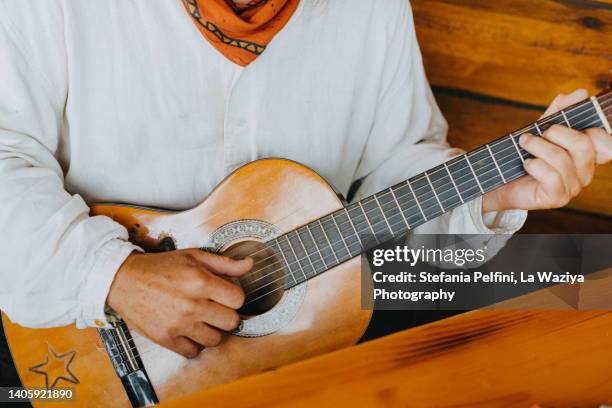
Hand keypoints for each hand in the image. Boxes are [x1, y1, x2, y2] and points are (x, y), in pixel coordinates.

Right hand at [107, 249, 252, 357]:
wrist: (123, 280)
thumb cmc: (161, 267)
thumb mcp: (194, 256)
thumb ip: (225, 263)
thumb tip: (250, 265)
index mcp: (201, 282)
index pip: (239, 300)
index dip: (234, 296)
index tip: (225, 294)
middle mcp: (192, 305)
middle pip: (232, 322)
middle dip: (226, 314)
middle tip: (215, 307)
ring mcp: (179, 324)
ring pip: (215, 340)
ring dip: (212, 330)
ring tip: (201, 319)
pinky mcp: (166, 339)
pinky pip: (193, 352)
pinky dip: (194, 344)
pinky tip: (189, 330)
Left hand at [483, 89, 611, 212]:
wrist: (503, 182)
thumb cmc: (526, 155)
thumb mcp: (542, 128)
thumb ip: (560, 110)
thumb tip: (581, 93)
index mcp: (588, 154)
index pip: (607, 142)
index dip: (594, 128)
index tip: (567, 122)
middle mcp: (585, 171)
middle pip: (583, 144)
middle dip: (556, 132)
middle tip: (536, 132)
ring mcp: (573, 187)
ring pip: (563, 159)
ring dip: (537, 146)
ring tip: (524, 143)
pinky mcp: (558, 198)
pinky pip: (552, 177)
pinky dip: (535, 165)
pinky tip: (526, 163)